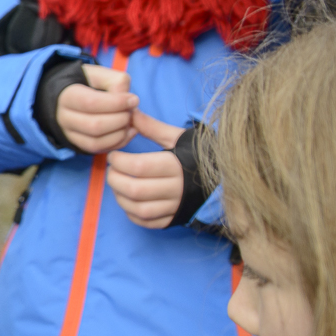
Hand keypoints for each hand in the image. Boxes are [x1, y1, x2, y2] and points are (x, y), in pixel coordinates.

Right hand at [55, 65, 138, 153]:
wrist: (69, 97)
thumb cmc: (88, 83)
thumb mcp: (99, 74)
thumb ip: (116, 82)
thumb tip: (129, 101)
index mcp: (66, 96)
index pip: (91, 103)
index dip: (116, 103)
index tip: (134, 99)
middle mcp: (63, 118)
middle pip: (95, 126)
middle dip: (120, 119)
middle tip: (131, 111)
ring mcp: (69, 134)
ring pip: (97, 141)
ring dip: (121, 132)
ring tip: (130, 120)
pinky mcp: (79, 145)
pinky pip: (99, 149)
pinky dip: (119, 142)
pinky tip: (128, 130)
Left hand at [106, 111, 187, 228]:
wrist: (224, 178)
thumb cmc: (196, 154)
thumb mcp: (177, 137)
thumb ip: (152, 127)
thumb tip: (129, 113)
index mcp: (176, 165)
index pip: (138, 166)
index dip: (119, 161)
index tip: (113, 156)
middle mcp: (176, 189)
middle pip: (135, 190)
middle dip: (115, 179)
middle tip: (111, 170)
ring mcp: (175, 207)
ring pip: (139, 209)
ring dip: (120, 197)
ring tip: (117, 184)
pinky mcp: (174, 220)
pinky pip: (147, 222)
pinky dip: (132, 214)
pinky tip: (128, 201)